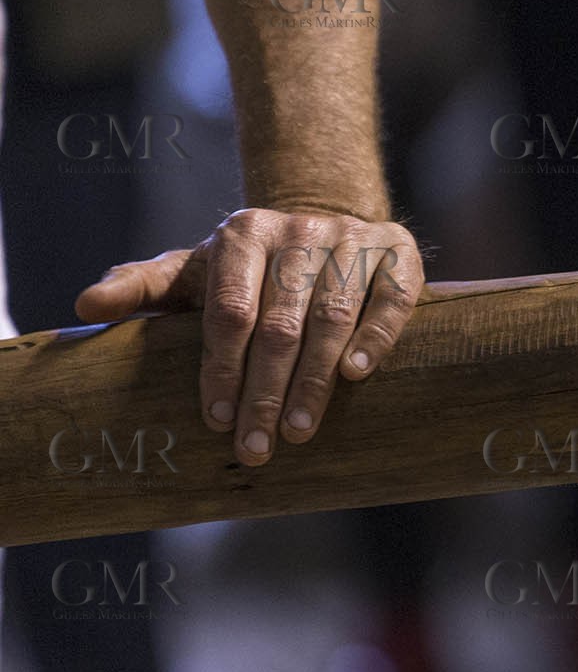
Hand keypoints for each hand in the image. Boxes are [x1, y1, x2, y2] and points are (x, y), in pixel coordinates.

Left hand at [75, 208, 423, 465]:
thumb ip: (142, 287)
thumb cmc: (252, 268)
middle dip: (266, 391)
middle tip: (256, 446)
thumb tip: (85, 306)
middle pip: (281, 323)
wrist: (323, 225)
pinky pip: (391, 297)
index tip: (217, 419)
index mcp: (243, 234)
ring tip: (298, 430)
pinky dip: (376, 336)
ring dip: (315, 381)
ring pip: (334, 316)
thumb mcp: (195, 271)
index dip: (222, 369)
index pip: (230, 311)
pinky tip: (357, 374)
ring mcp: (353, 238)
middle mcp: (300, 231)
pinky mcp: (397, 251)